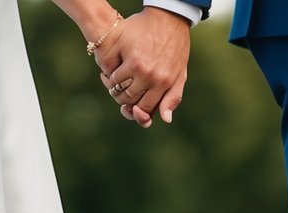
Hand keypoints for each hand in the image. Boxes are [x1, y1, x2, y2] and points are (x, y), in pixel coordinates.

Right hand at [93, 8, 190, 126]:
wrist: (169, 18)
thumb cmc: (175, 48)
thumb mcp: (179, 74)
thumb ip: (173, 97)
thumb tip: (164, 119)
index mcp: (165, 84)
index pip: (144, 110)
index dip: (135, 111)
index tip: (129, 106)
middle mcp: (152, 77)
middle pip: (128, 100)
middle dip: (122, 98)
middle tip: (119, 91)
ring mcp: (140, 66)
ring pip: (118, 88)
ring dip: (113, 87)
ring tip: (113, 80)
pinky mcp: (129, 54)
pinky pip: (112, 74)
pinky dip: (108, 74)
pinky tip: (109, 71)